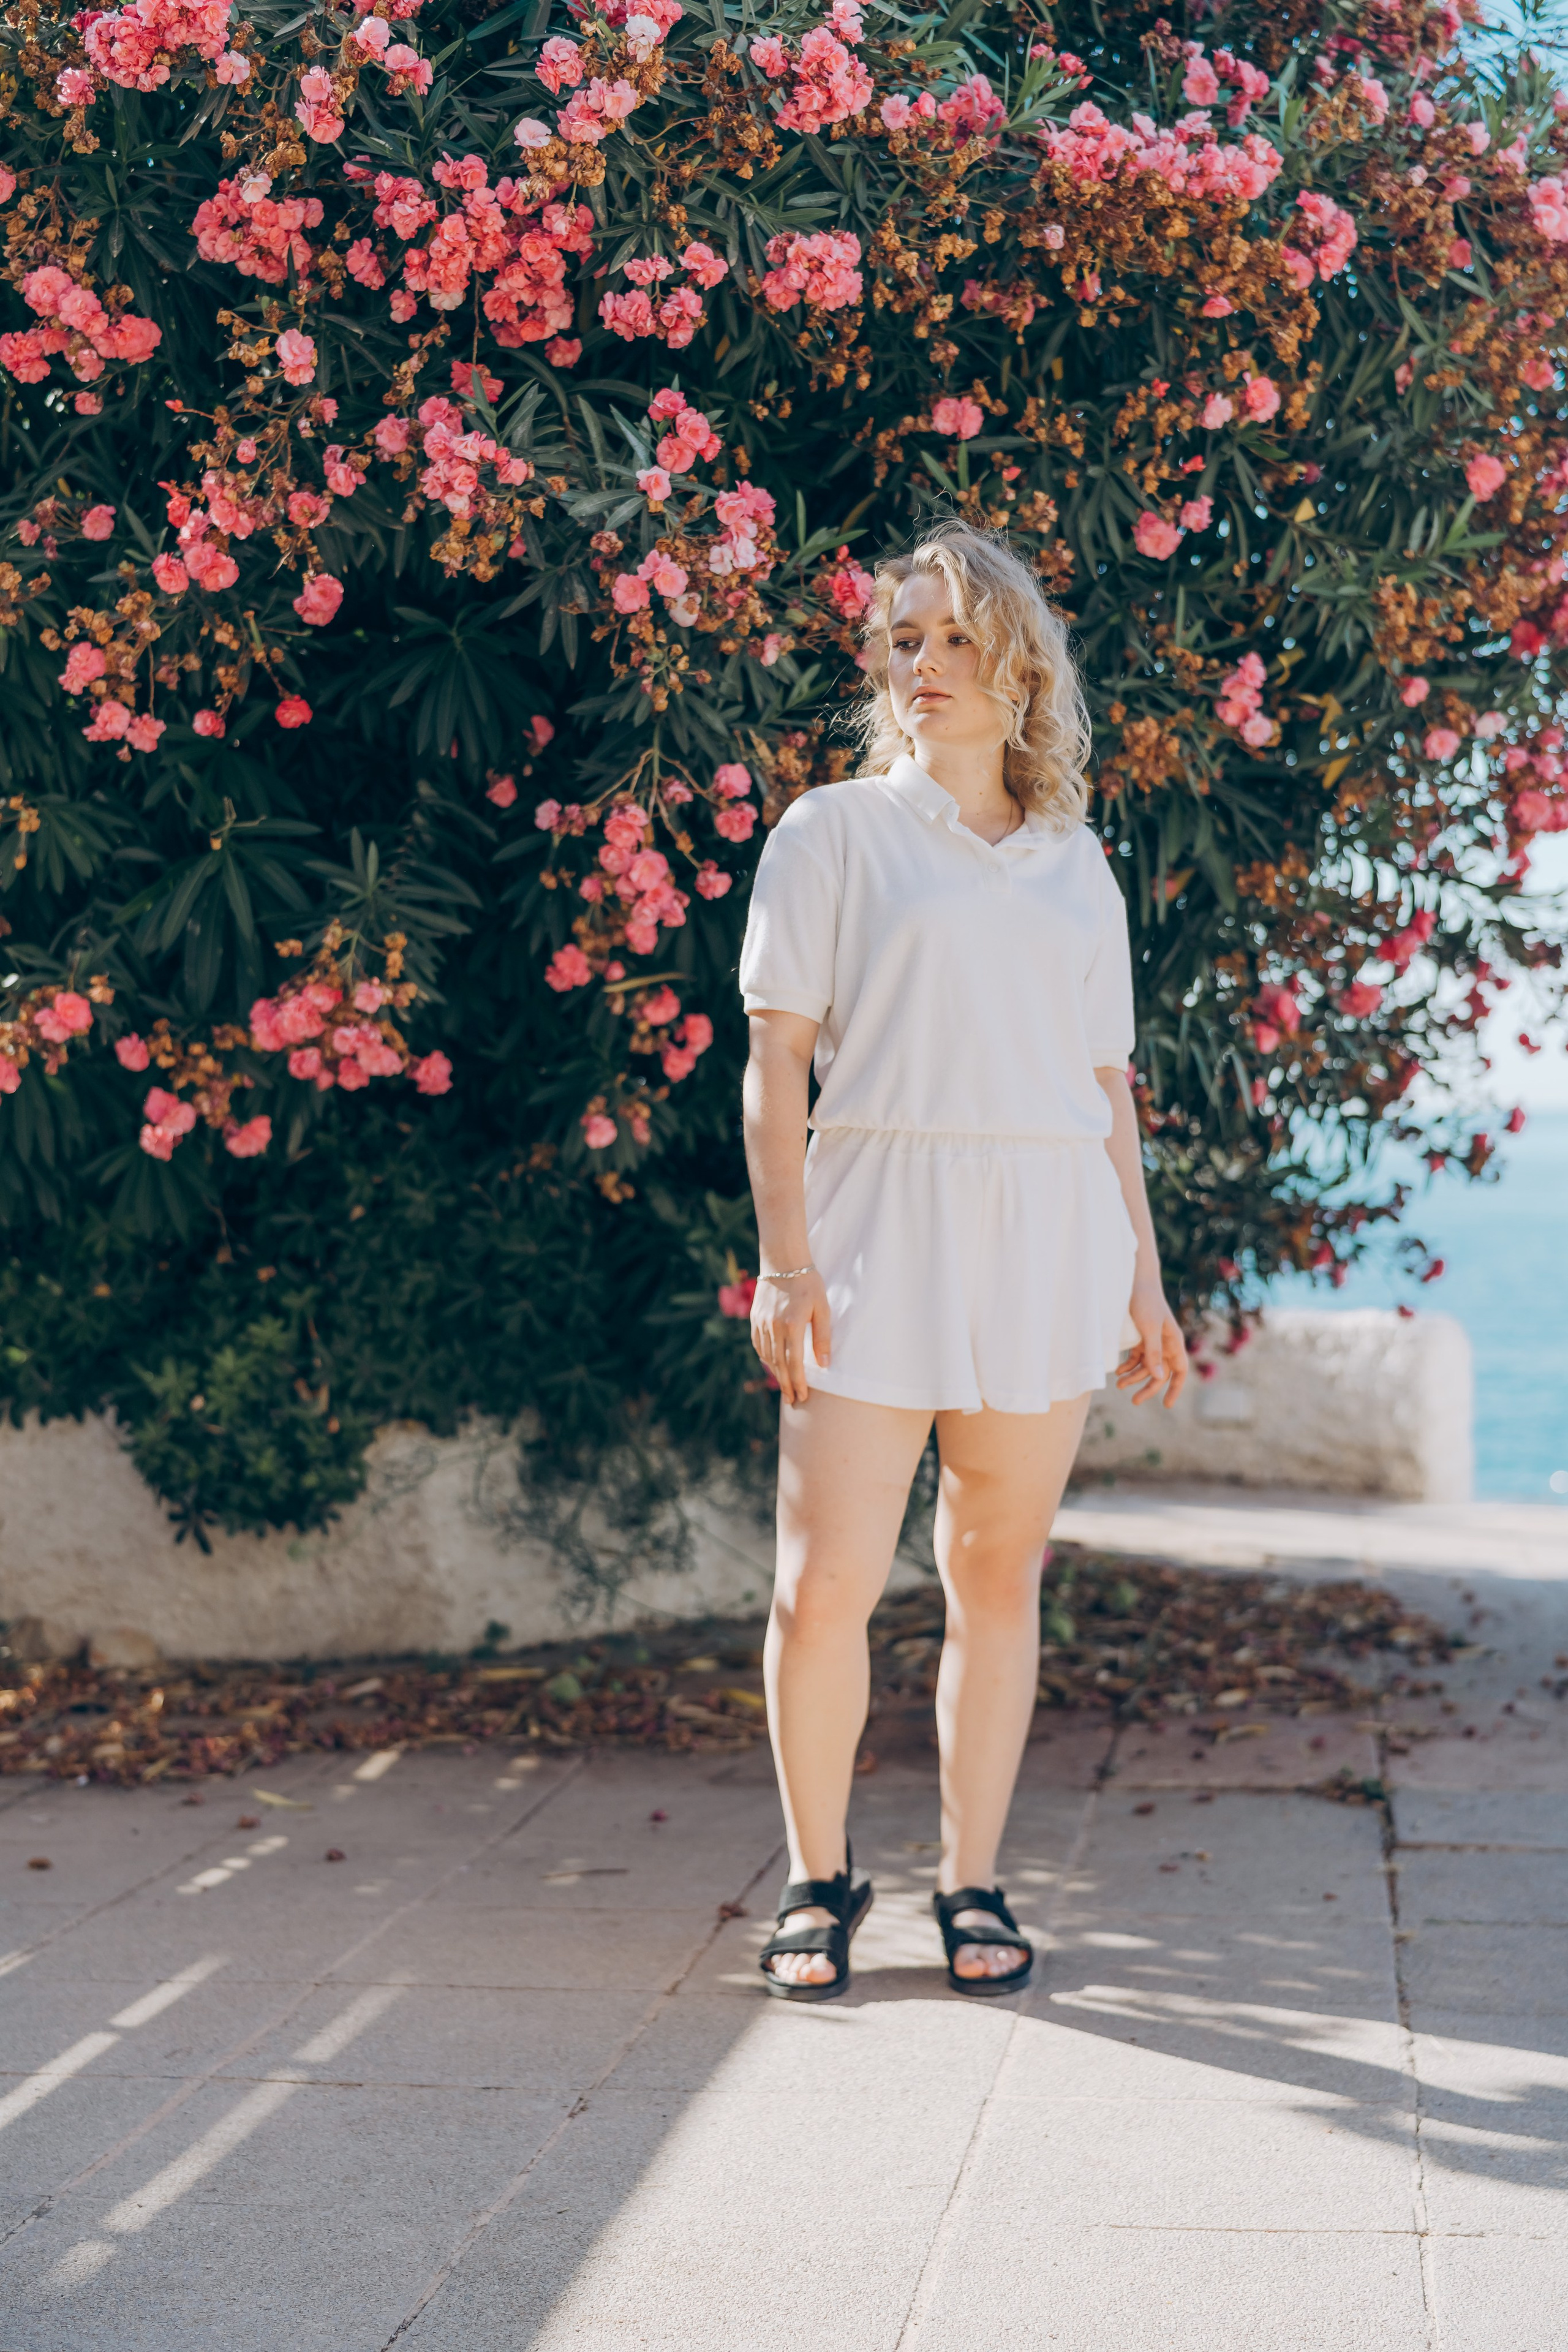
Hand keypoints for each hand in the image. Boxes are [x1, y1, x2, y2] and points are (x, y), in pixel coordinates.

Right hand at [750, 1268, 830, 1406]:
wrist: (782, 1262)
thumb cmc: (808, 1283)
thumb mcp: (822, 1308)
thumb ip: (822, 1337)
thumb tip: (824, 1364)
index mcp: (792, 1325)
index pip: (794, 1363)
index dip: (798, 1382)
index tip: (802, 1396)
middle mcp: (773, 1327)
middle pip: (779, 1364)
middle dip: (787, 1385)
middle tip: (793, 1400)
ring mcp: (761, 1323)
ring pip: (767, 1357)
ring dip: (776, 1375)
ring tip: (785, 1388)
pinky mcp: (755, 1319)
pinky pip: (759, 1345)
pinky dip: (766, 1359)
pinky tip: (773, 1366)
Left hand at [1115, 1282, 1187, 1407]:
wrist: (1135, 1280)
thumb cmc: (1146, 1302)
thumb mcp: (1149, 1328)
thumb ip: (1154, 1353)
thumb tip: (1159, 1377)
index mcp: (1173, 1342)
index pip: (1179, 1371)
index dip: (1175, 1388)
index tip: (1166, 1404)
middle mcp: (1165, 1344)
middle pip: (1160, 1373)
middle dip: (1148, 1387)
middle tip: (1134, 1401)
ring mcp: (1152, 1340)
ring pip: (1146, 1366)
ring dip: (1134, 1376)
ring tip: (1119, 1384)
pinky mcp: (1139, 1336)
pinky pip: (1136, 1357)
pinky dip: (1128, 1365)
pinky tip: (1118, 1371)